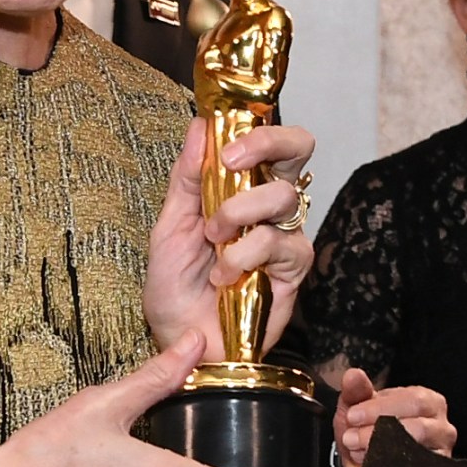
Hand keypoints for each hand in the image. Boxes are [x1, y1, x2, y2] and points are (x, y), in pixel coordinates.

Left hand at [144, 118, 316, 358]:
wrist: (182, 340)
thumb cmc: (176, 288)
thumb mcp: (169, 225)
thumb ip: (187, 177)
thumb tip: (200, 125)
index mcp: (240, 187)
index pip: (267, 139)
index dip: (255, 128)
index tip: (223, 143)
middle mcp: (268, 205)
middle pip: (297, 148)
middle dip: (265, 144)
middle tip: (231, 162)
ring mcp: (284, 233)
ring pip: (281, 195)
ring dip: (237, 214)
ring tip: (213, 242)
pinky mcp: (293, 268)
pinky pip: (278, 243)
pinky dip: (243, 256)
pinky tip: (225, 276)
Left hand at [331, 368, 455, 466]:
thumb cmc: (368, 435)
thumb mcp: (358, 410)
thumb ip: (356, 391)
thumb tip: (353, 375)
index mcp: (426, 402)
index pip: (412, 398)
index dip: (380, 406)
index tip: (352, 415)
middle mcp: (441, 426)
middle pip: (419, 424)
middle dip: (381, 429)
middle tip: (352, 436)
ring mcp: (441, 454)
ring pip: (418, 450)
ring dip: (382, 450)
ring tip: (357, 451)